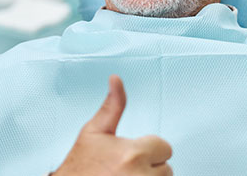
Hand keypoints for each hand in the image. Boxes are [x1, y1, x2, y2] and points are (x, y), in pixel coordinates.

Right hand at [52, 75, 172, 175]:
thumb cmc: (80, 166)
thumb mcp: (93, 132)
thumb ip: (112, 106)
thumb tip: (116, 80)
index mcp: (133, 154)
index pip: (164, 148)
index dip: (148, 150)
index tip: (130, 156)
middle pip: (166, 168)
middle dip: (150, 167)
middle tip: (125, 170)